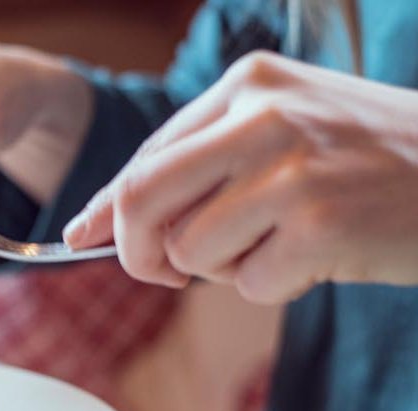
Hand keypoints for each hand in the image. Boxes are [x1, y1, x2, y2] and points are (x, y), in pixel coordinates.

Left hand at [64, 51, 417, 303]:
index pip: (145, 156)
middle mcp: (264, 117)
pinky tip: (318, 254)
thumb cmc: (370, 160)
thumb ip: (197, 164)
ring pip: (190, 252)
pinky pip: (246, 285)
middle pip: (142, 201)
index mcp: (249, 83)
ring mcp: (293, 170)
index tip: (81, 235)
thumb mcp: (285, 131)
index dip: (106, 207)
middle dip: (135, 252)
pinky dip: (270, 285)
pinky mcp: (319, 226)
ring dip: (220, 269)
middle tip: (163, 271)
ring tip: (278, 243)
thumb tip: (97, 223)